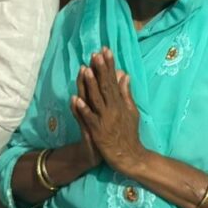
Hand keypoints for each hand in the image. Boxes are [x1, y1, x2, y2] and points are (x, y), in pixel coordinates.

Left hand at [75, 48, 144, 173]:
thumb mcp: (131, 110)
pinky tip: (76, 99)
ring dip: (90, 85)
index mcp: (120, 102)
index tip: (105, 50)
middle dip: (100, 70)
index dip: (109, 65)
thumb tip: (124, 74)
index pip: (113, 80)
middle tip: (96, 54)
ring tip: (85, 70)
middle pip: (105, 86)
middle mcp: (113, 108)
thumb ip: (126, 92)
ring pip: (96, 99)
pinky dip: (83, 109)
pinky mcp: (98, 131)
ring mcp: (105, 119)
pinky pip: (88, 118)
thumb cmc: (129, 133)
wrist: (128, 156)